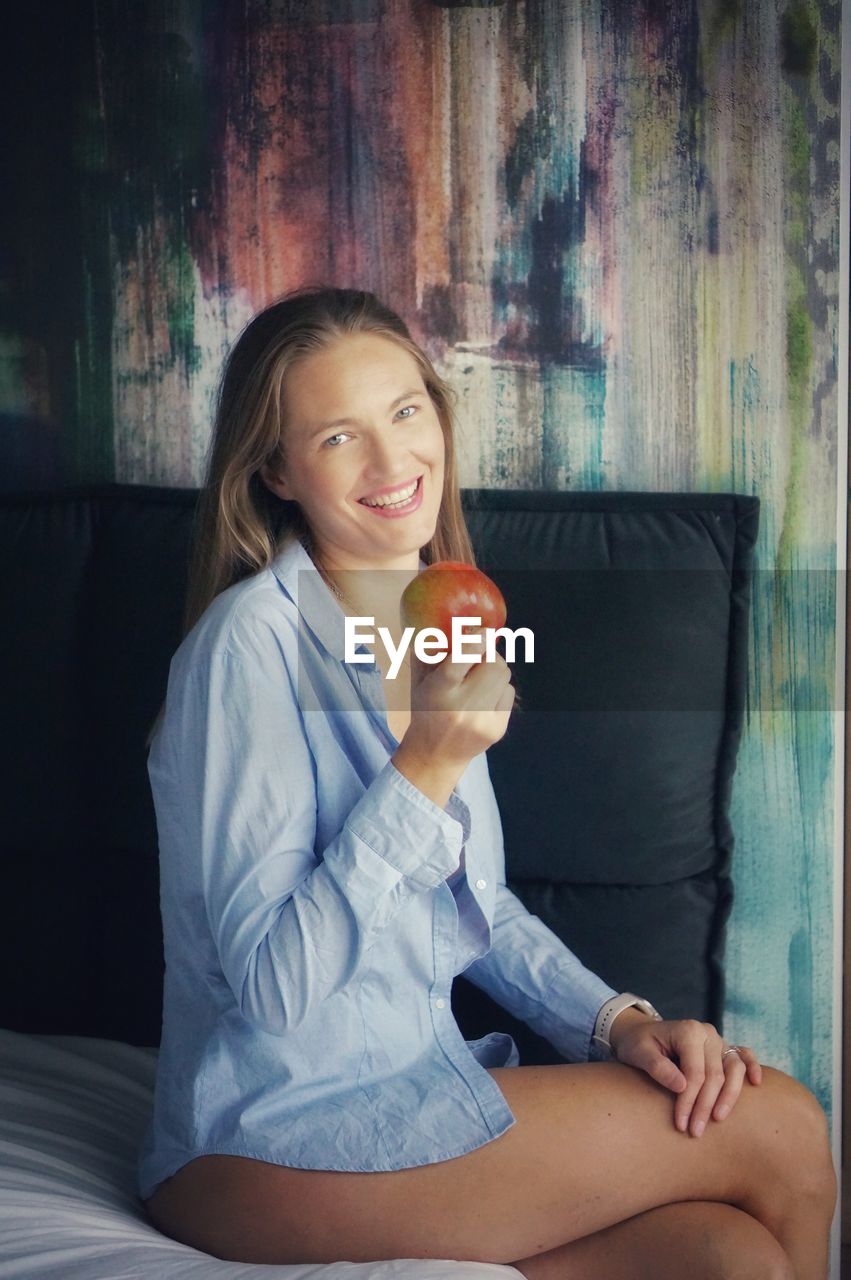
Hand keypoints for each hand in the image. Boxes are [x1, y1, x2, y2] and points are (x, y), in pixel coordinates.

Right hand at [404, 626, 515, 767]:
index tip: (484, 631)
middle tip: (480, 654)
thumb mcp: (419, 681)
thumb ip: (430, 650)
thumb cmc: (426, 709)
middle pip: (493, 664)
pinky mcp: (497, 730)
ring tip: (479, 678)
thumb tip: (449, 621)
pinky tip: (484, 697)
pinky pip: (508, 693)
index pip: (464, 656)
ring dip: (494, 670)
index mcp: (439, 691)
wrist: (435, 754)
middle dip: (489, 654)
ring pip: (504, 677)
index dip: (478, 639)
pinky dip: (499, 689)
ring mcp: (482, 720)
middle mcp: (462, 707)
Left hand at [609, 1013, 762, 1137]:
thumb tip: (682, 1086)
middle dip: (705, 1106)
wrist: (641, 1033)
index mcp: (688, 1031)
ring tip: (718, 1119)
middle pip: (715, 1075)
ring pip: (735, 1069)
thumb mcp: (638, 1053)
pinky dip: (753, 1067)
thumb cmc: (638, 1044)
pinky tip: (756, 1084)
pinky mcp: (723, 1048)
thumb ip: (658, 1067)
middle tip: (695, 1131)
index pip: (695, 1072)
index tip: (680, 1124)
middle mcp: (707, 1033)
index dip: (689, 1101)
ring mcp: (718, 1040)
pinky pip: (744, 1055)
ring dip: (729, 1097)